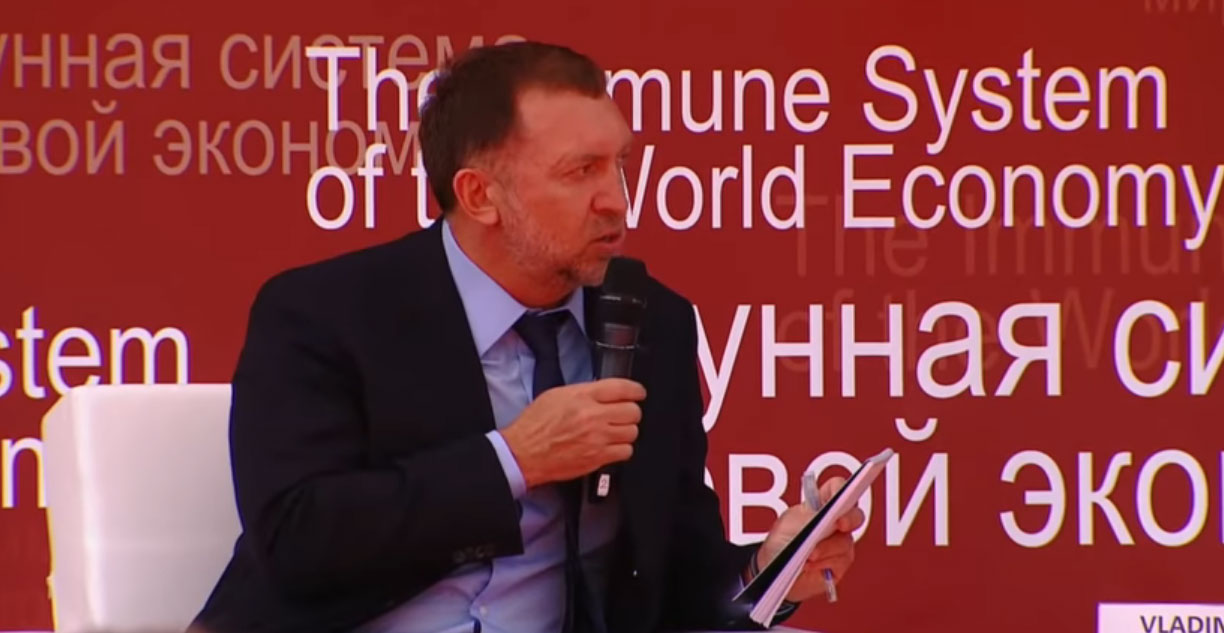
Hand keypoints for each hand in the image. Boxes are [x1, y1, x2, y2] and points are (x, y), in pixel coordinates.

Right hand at [500, 378, 645, 487]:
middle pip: (632, 411)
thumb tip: (604, 392)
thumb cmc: (534, 426)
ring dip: (627, 430)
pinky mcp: (598, 458)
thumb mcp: (556, 395)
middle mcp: (592, 416)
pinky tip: (612, 445)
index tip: (638, 392)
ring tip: (616, 430)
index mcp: (582, 397)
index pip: (622, 388)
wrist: (523, 453)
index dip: (636, 390)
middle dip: (631, 411)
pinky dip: (622, 448)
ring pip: (632, 432)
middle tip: (624, 413)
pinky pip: (625, 451)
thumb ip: (583, 392)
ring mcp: (597, 439)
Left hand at [753, 476, 864, 602]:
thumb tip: (832, 511)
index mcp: (819, 506)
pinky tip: (811, 565)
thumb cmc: (778, 545)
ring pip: (846, 542)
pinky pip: (843, 560)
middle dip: (849, 519)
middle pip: (854, 515)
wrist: (772, 575)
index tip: (840, 499)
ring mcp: (837, 544)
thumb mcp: (791, 525)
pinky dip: (826, 562)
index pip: (837, 489)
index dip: (842, 490)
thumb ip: (814, 517)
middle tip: (839, 524)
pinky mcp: (838, 564)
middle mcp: (832, 524)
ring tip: (808, 554)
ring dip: (827, 548)